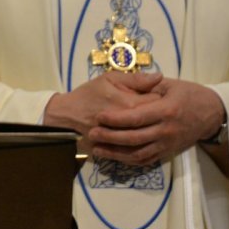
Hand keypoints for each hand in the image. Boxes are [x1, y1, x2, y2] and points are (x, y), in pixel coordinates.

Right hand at [42, 72, 162, 151]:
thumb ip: (135, 79)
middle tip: (156, 107)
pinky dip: (145, 144)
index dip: (161, 97)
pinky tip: (143, 136)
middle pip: (157, 121)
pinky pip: (140, 151)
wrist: (68, 117)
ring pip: (150, 138)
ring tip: (150, 121)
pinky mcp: (120, 151)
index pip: (158, 102)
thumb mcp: (109, 79)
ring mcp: (126, 141)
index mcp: (129, 104)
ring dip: (153, 130)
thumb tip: (159, 77)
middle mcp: (130, 125)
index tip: (157, 93)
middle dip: (159, 114)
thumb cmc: (88, 94)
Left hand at [88, 77, 224, 166]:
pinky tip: (115, 157)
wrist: (213, 114)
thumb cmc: (190, 94)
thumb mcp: (172, 84)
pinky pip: (146, 160)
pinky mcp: (168, 152)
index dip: (117, 119)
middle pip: (134, 138)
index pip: (137, 117)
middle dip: (111, 137)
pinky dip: (129, 161)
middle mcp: (166, 130)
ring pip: (138, 153)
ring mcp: (167, 144)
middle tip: (92, 134)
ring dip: (116, 154)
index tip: (99, 117)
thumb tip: (130, 82)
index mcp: (166, 110)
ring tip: (98, 149)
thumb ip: (149, 84)